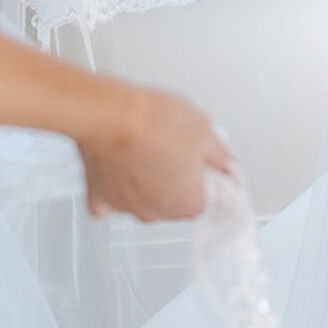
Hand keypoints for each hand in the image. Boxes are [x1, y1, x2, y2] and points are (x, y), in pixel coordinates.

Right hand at [79, 82, 235, 221]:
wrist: (110, 114)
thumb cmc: (155, 122)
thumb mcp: (204, 130)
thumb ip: (219, 154)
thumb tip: (227, 163)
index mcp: (187, 203)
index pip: (204, 200)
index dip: (204, 179)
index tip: (201, 166)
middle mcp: (156, 213)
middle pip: (173, 203)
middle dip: (176, 181)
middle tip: (173, 151)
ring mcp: (126, 207)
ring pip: (144, 201)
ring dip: (148, 183)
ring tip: (147, 149)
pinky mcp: (100, 196)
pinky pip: (113, 199)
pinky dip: (117, 186)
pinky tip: (122, 166)